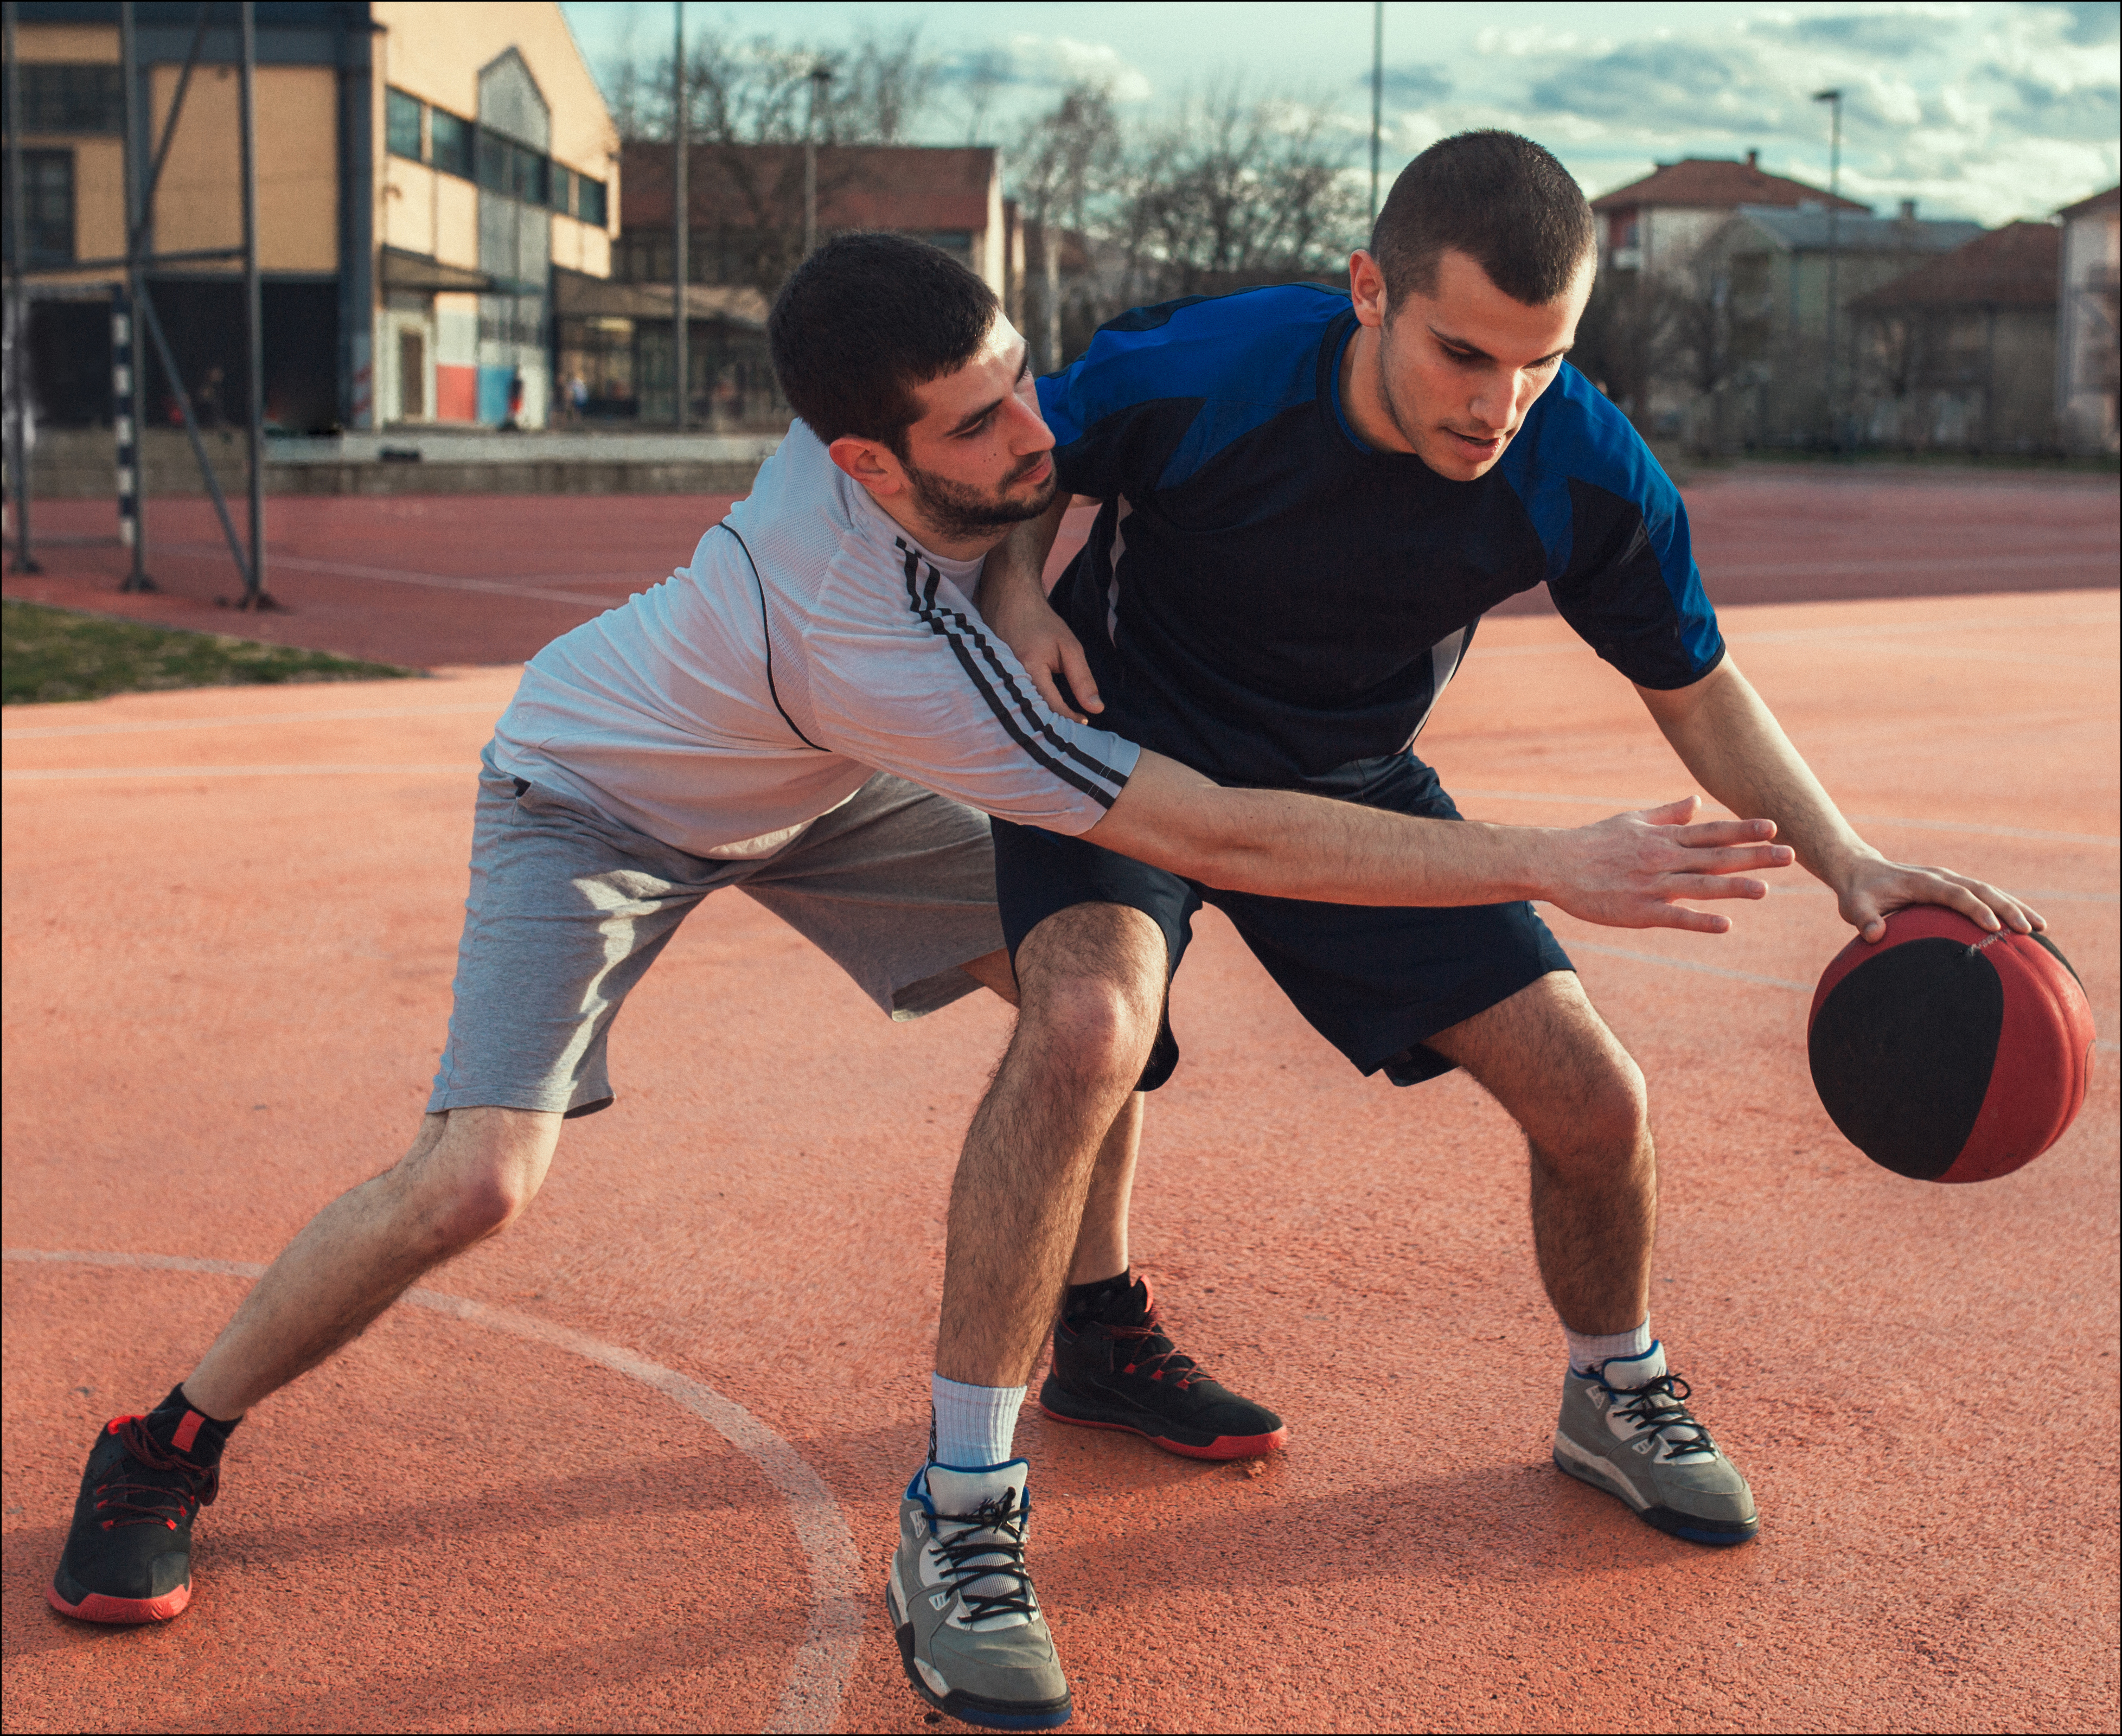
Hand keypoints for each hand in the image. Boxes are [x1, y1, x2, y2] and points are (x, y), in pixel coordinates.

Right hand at [981, 580, 1103, 721]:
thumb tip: (1096, 708)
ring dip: (1039, 722)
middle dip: (1052, 727)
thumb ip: (1082, 679)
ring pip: (1021, 712)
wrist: (1010, 603)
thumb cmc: (1042, 624)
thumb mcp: (1069, 648)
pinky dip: (1027, 711)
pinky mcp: (993, 682)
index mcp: (1030, 667)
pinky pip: (1012, 703)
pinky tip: (1038, 715)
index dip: (1069, 718)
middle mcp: (1009, 677)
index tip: (1085, 722)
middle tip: (1070, 733)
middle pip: (1033, 715)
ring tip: (1056, 727)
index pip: (1052, 705)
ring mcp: (997, 680)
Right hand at [1545, 797, 1793, 933]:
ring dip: (1734, 888)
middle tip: (1789, 855)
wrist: (1555, 863)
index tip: (1773, 828)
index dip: (1742, 830)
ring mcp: (1652, 886)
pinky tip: (1725, 925)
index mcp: (1662, 838)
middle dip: (1754, 856)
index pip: (1710, 833)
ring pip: (1700, 887)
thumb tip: (1697, 802)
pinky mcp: (1638, 912)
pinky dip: (1700, 921)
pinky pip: (1674, 917)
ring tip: (1765, 889)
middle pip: (1715, 858)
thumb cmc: (1593, 841)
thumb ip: (1668, 813)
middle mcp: (1662, 859)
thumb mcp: (1632, 820)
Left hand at [1831, 852, 2044, 942]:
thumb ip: (1863, 919)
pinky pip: (1986, 897)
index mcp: (1924, 882)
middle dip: (2008, 909)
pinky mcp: (1954, 888)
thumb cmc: (1859, 893)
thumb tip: (1873, 934)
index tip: (1993, 926)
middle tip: (2030, 929)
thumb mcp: (1854, 906)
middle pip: (1983, 890)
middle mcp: (1943, 878)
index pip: (1956, 894)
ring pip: (1991, 892)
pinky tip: (2025, 925)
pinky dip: (2006, 908)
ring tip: (2041, 928)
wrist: (1861, 871)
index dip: (1975, 909)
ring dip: (2015, 907)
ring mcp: (1951, 881)